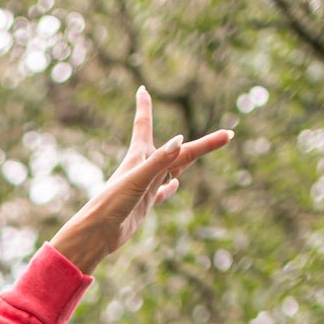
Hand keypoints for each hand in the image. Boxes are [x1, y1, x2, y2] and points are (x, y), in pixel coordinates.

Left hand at [50, 88, 231, 273]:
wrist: (96, 235)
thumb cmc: (111, 205)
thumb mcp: (137, 180)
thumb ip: (159, 161)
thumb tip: (181, 140)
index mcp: (138, 157)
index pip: (144, 124)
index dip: (144, 106)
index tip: (142, 88)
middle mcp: (142, 168)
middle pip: (177, 150)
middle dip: (201, 144)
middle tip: (227, 135)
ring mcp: (145, 186)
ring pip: (171, 168)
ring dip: (185, 159)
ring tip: (200, 150)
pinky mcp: (144, 203)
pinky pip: (162, 192)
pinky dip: (171, 187)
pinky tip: (175, 184)